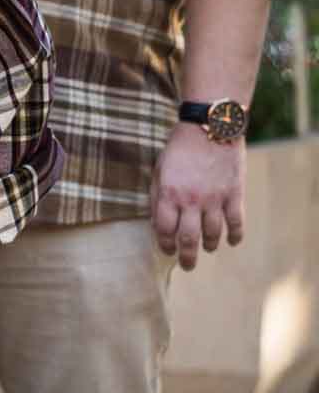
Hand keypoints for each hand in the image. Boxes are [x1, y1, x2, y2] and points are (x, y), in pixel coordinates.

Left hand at [152, 125, 244, 269]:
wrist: (210, 127)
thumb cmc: (179, 148)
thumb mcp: (158, 170)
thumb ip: (157, 196)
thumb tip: (156, 221)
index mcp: (168, 195)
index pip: (164, 230)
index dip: (165, 244)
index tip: (167, 250)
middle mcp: (190, 201)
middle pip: (188, 239)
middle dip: (187, 257)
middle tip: (187, 265)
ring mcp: (214, 198)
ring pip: (212, 233)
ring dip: (210, 245)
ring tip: (208, 248)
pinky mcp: (234, 193)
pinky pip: (236, 222)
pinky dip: (235, 235)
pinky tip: (232, 241)